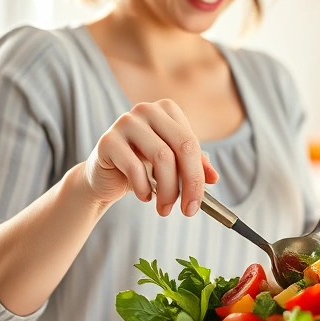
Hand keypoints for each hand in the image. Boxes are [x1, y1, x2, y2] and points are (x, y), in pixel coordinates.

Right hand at [82, 100, 218, 215]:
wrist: (105, 178)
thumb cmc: (142, 168)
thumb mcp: (172, 166)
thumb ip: (194, 166)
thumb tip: (214, 178)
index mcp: (167, 110)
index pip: (192, 143)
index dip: (199, 175)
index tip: (199, 202)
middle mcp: (147, 110)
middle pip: (183, 146)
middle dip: (190, 184)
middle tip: (188, 210)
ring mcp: (126, 122)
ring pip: (162, 157)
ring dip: (168, 190)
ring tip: (164, 208)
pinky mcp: (107, 140)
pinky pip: (135, 167)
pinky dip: (144, 188)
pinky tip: (144, 197)